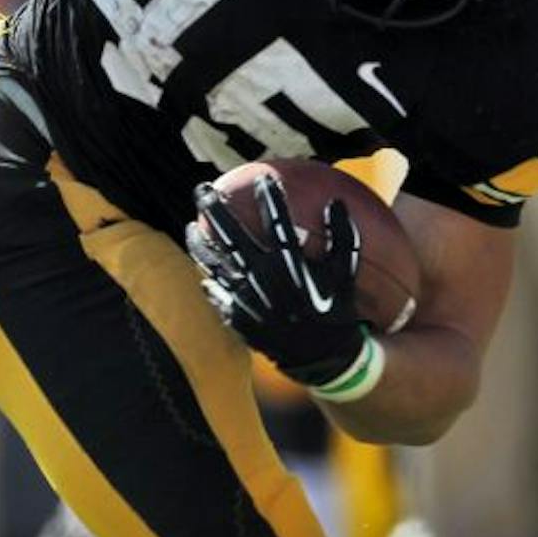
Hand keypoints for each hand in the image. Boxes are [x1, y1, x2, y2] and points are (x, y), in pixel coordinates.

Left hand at [184, 178, 366, 386]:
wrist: (322, 359)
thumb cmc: (336, 312)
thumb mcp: (345, 276)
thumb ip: (343, 239)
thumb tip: (337, 202)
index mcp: (292, 268)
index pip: (277, 224)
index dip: (270, 199)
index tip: (263, 177)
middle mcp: (264, 281)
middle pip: (231, 237)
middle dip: (214, 210)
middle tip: (203, 189)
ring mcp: (246, 300)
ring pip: (214, 263)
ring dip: (200, 242)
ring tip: (191, 224)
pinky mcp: (236, 317)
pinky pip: (215, 291)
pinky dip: (206, 275)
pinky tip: (199, 264)